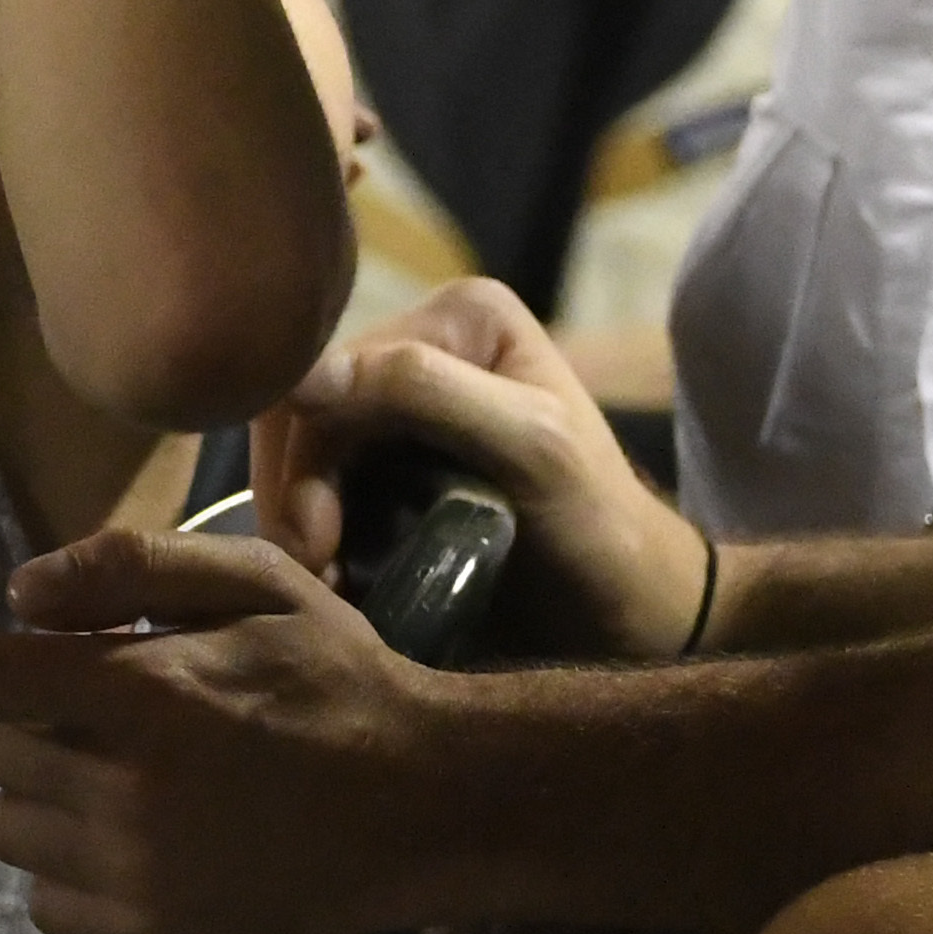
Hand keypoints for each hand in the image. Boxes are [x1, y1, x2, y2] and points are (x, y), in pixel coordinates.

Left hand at [0, 528, 451, 933]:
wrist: (423, 804)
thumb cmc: (332, 677)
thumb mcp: (252, 581)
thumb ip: (128, 567)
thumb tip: (17, 597)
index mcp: (142, 693)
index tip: (14, 662)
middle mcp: (127, 792)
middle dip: (23, 723)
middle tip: (97, 718)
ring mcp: (141, 878)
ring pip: (7, 831)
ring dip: (43, 799)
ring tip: (118, 780)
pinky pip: (48, 906)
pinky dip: (73, 873)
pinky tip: (136, 842)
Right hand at [252, 278, 712, 664]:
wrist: (637, 617)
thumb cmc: (602, 533)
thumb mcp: (531, 448)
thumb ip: (424, 392)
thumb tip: (305, 373)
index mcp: (459, 316)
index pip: (328, 368)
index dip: (303, 454)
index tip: (316, 544)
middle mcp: (427, 343)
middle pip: (307, 409)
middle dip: (296, 492)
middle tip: (314, 573)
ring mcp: (410, 404)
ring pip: (306, 451)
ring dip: (299, 518)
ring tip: (323, 583)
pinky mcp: (401, 461)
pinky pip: (327, 484)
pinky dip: (317, 531)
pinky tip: (335, 576)